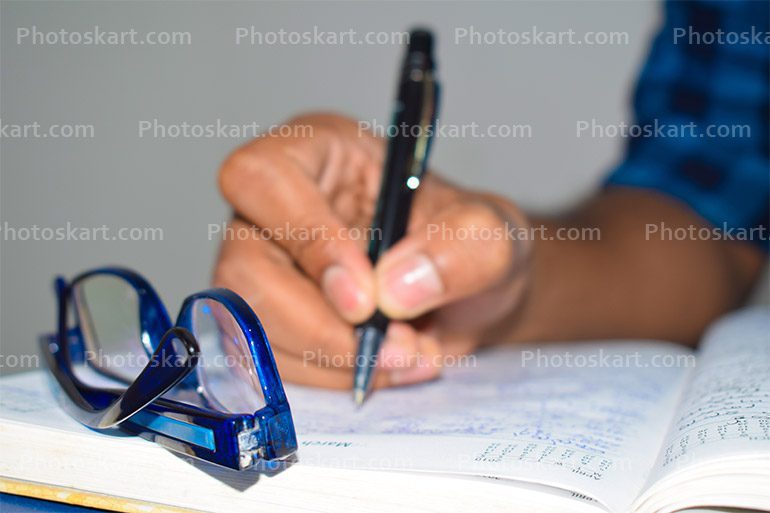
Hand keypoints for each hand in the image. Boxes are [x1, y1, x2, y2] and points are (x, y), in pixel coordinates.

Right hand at [213, 113, 531, 388]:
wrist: (471, 296)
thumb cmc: (471, 244)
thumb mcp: (494, 236)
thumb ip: (463, 248)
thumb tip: (392, 288)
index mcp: (320, 152)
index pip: (263, 177)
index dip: (305, 239)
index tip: (366, 296)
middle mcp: (277, 207)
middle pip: (242, 266)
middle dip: (320, 326)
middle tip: (394, 346)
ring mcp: (266, 265)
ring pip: (248, 325)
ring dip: (329, 359)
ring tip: (405, 356)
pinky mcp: (270, 317)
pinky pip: (268, 361)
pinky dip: (329, 378)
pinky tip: (385, 368)